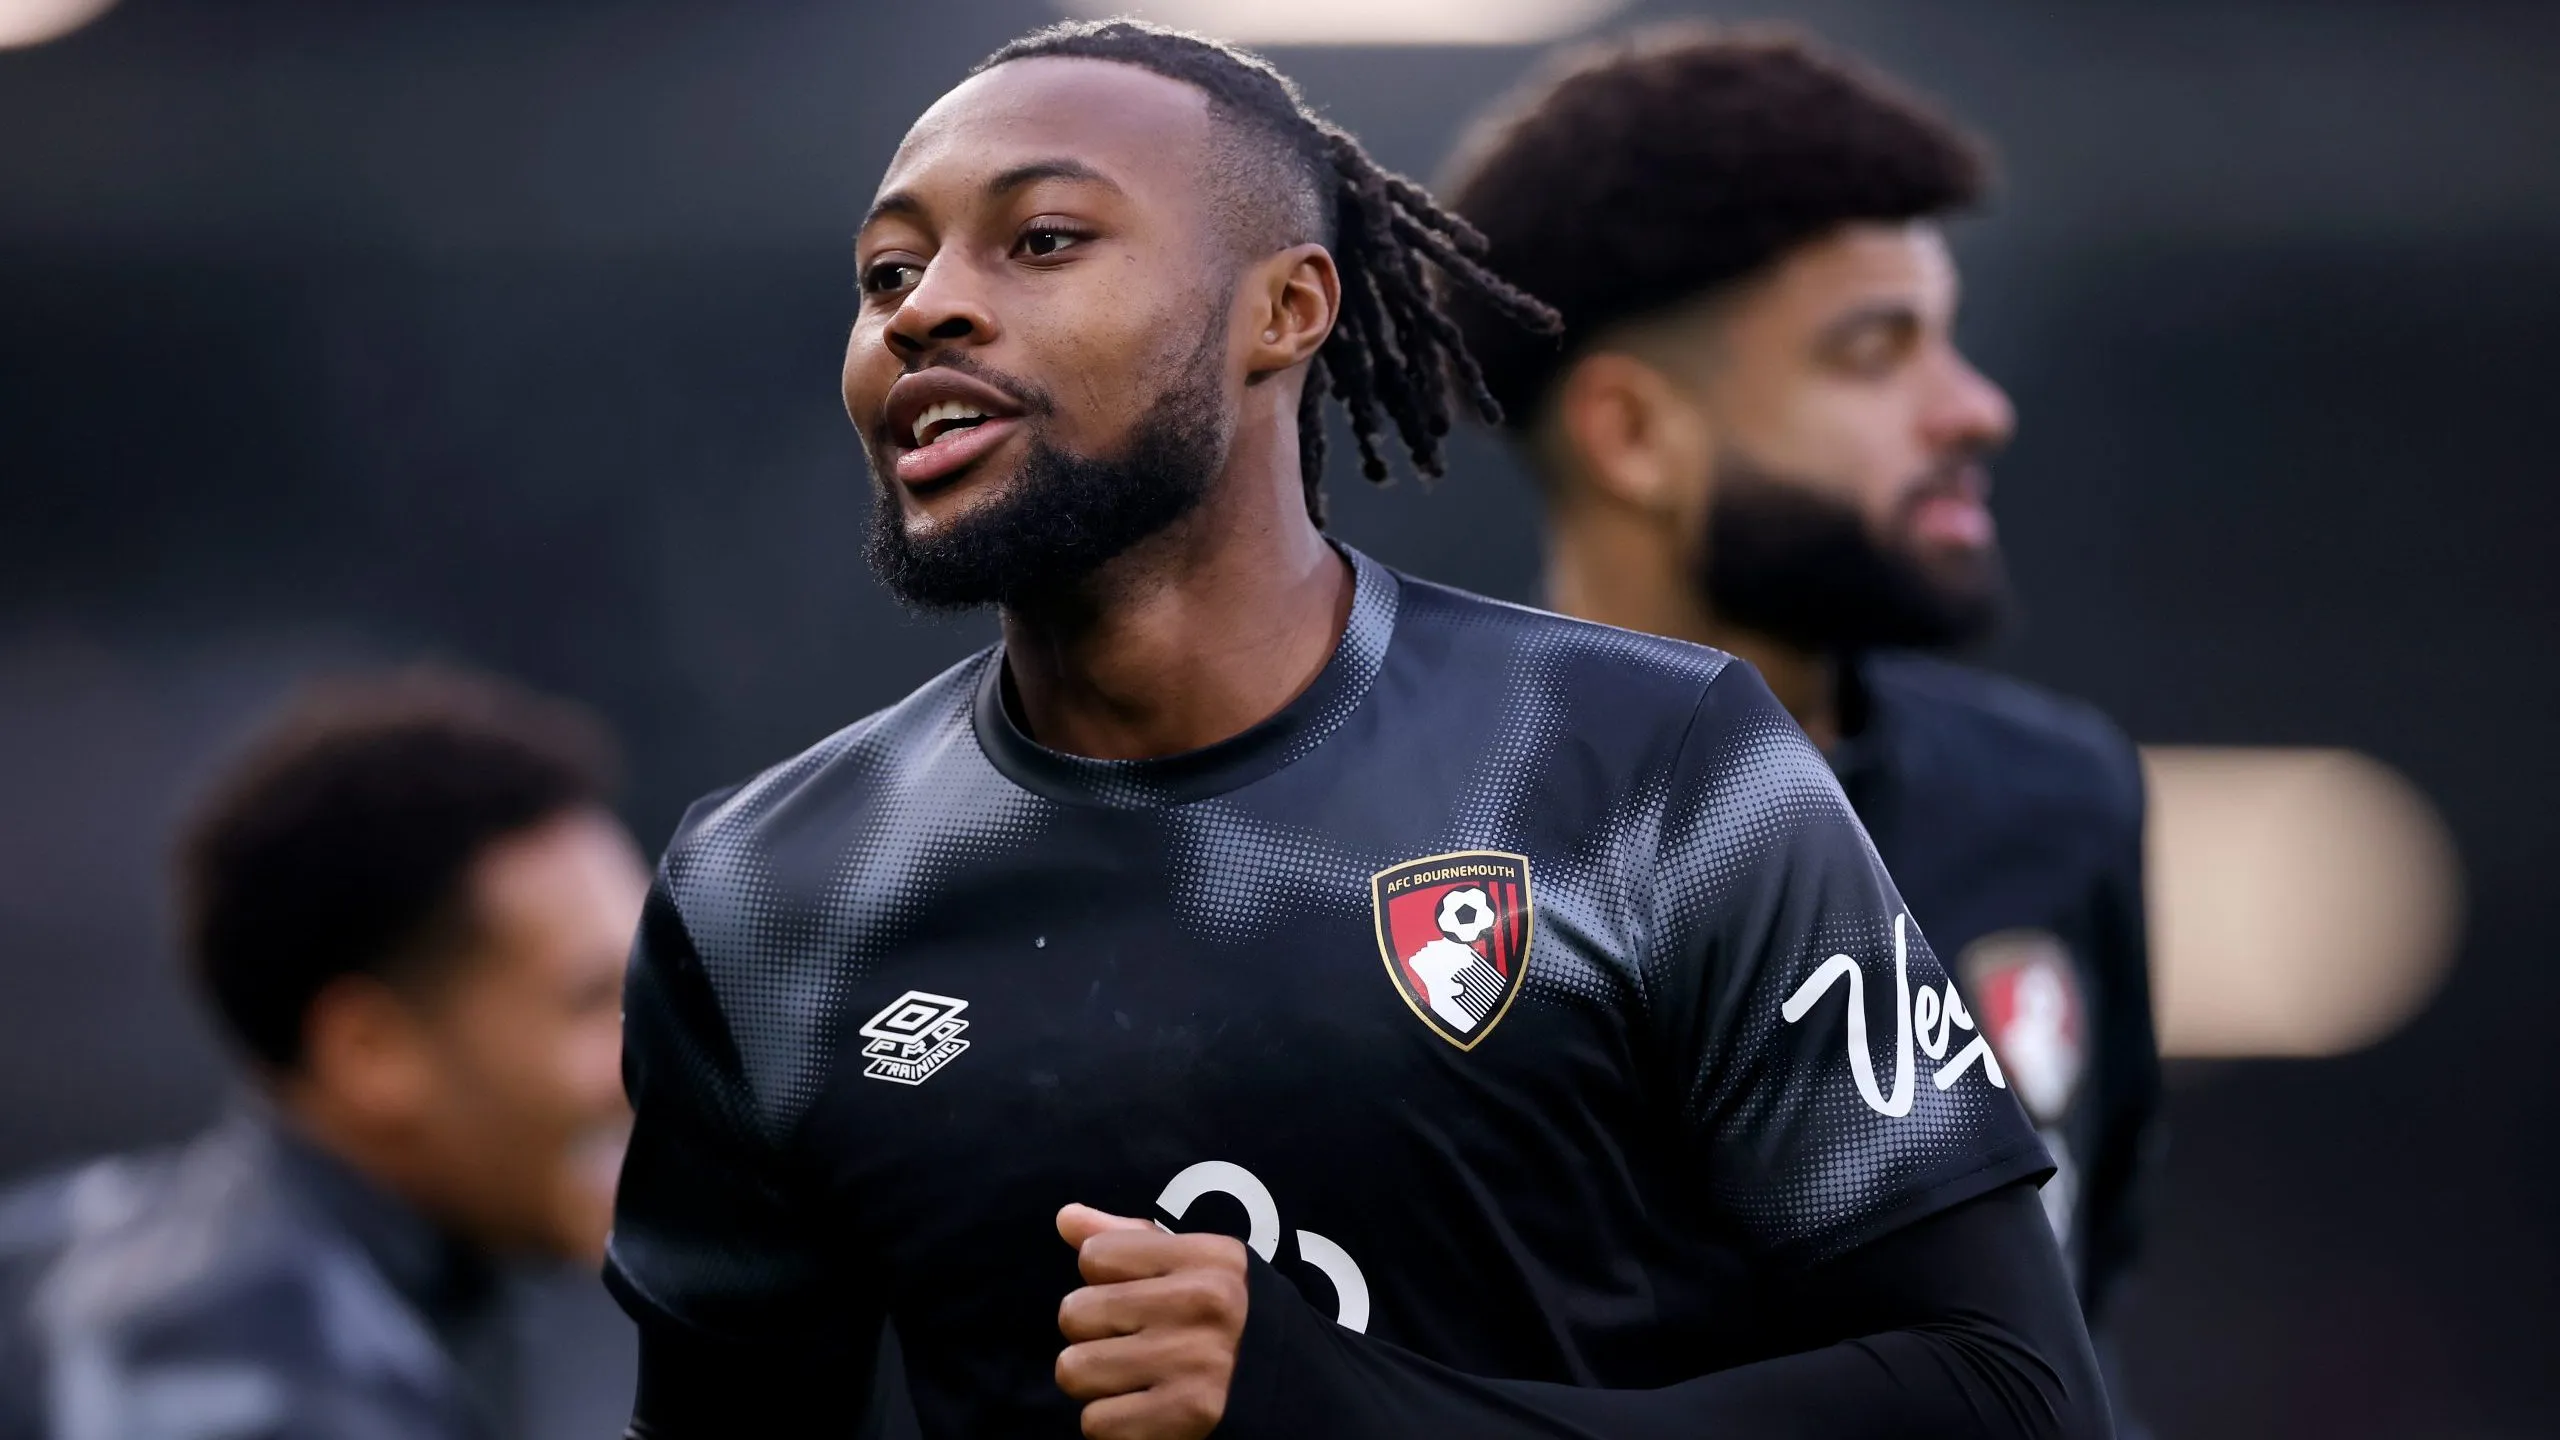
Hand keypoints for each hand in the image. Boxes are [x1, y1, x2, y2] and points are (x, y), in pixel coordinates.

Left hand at [1055, 1203, 1250, 1439]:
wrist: (1307, 1395)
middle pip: (1075, 1312)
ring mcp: (1195, 1362)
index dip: (1104, 1281)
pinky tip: (1146, 1413)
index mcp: (1209, 1258)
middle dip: (1092, 1334)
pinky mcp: (1188, 1416)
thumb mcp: (1204, 1269)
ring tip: (1133, 1379)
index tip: (1136, 1300)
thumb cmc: (1239, 1325)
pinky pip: (1096, 1423)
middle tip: (1130, 1345)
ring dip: (1097, 1382)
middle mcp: (1203, 1304)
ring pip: (1075, 1369)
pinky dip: (1114, 1424)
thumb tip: (1065, 1218)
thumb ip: (1133, 1240)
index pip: (1095, 1255)